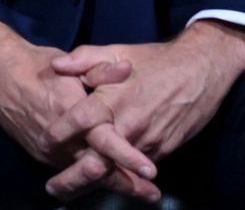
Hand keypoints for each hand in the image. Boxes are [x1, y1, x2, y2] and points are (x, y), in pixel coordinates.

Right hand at [0, 21, 159, 200]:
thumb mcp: (70, 62)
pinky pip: (70, 169)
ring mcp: (48, 150)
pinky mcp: (40, 155)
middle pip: (98, 169)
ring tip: (140, 192)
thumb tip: (127, 69)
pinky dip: (90, 177)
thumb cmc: (35, 65)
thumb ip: (100, 69)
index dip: (128, 157)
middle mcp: (59, 138)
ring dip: (112, 183)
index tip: (151, 169)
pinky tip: (107, 179)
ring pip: (84, 174)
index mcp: (70, 112)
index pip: (104, 141)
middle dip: (127, 184)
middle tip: (152, 193)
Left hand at [41, 20, 244, 199]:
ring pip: (116, 170)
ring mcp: (147, 140)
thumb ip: (84, 59)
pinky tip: (104, 184)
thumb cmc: (154, 60)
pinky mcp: (162, 149)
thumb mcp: (116, 51)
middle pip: (96, 159)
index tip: (42, 142)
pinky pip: (136, 169)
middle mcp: (128, 124)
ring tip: (70, 193)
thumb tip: (57, 65)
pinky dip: (120, 178)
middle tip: (52, 189)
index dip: (59, 132)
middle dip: (73, 177)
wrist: (201, 71)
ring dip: (94, 183)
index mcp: (113, 99)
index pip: (80, 120)